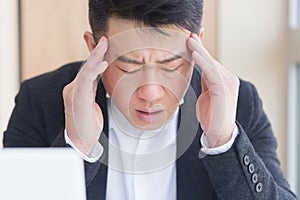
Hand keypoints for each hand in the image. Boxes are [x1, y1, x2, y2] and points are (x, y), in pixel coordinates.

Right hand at [63, 36, 107, 155]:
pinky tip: (103, 63)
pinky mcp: (77, 99)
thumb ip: (93, 91)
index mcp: (78, 89)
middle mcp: (74, 89)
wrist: (80, 143)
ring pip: (85, 70)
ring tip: (104, 44)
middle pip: (86, 66)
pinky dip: (94, 70)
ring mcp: (74, 93)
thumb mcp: (92, 104)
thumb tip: (99, 79)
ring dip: (95, 56)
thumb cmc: (88, 125)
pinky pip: (85, 81)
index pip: (88, 69)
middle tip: (104, 38)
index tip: (105, 44)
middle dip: (96, 51)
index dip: (96, 56)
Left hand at [187, 34, 239, 147]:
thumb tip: (198, 69)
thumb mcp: (206, 94)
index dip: (201, 50)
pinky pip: (211, 72)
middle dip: (199, 47)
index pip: (210, 62)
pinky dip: (203, 62)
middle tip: (190, 35)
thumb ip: (205, 82)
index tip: (192, 39)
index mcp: (224, 80)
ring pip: (211, 63)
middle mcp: (228, 79)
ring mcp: (228, 83)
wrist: (218, 135)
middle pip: (211, 59)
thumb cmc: (211, 116)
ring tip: (190, 40)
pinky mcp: (223, 90)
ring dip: (199, 51)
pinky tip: (194, 54)